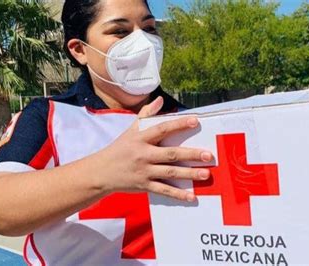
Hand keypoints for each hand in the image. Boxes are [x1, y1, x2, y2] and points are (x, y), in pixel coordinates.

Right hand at [96, 96, 212, 201]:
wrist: (100, 173)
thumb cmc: (119, 149)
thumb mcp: (130, 130)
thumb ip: (146, 114)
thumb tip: (159, 100)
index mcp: (141, 138)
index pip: (162, 129)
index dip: (179, 124)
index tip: (196, 121)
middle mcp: (143, 155)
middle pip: (170, 154)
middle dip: (190, 154)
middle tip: (208, 155)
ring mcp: (144, 171)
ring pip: (170, 173)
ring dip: (189, 174)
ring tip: (206, 174)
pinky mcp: (144, 186)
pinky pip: (164, 190)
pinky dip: (178, 195)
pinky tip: (192, 197)